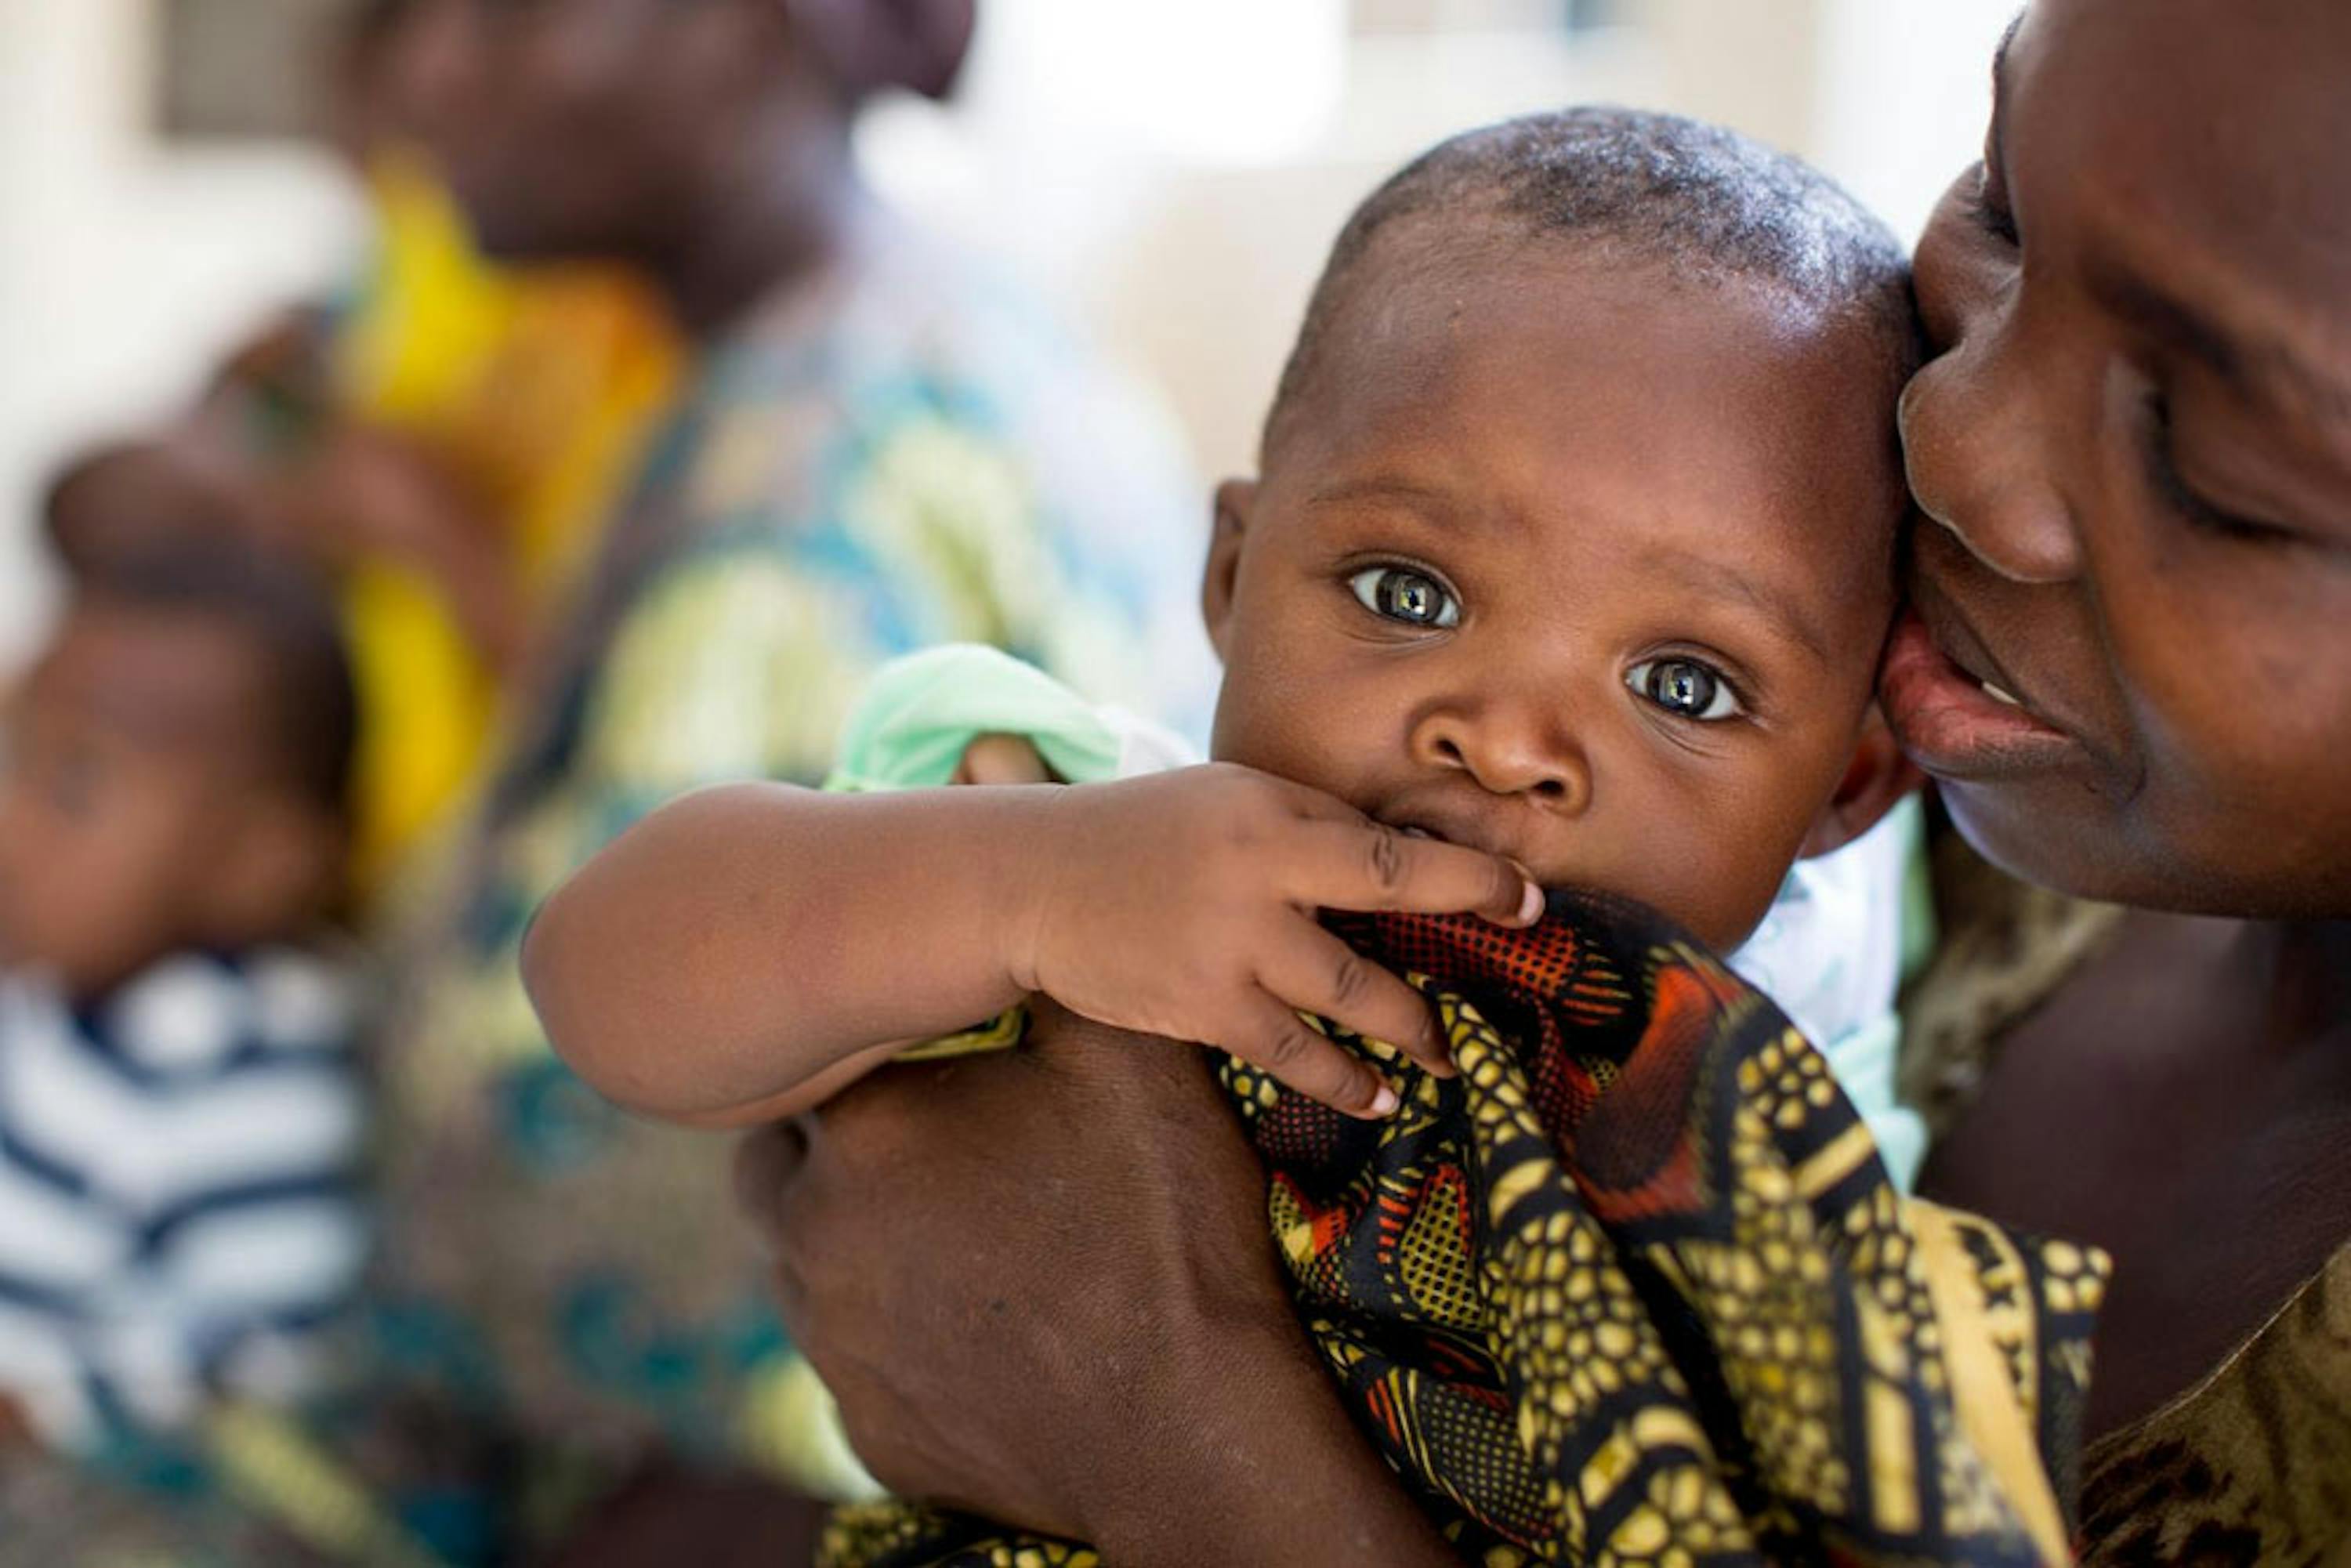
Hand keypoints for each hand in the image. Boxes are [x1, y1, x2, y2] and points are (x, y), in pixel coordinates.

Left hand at [738, 1003, 1454, 1565]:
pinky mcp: (862, 1424)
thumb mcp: (1125, 1063)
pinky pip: (856, 1361)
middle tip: (944, 1156)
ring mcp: (831, 1341)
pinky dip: (900, 1337)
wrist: (1189, 1424)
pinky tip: (983, 1326)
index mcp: (867, 1131)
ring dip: (863, 1243)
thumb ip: (1047, 957)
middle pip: (788, 1165)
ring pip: (811, 1266)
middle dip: (845, 1153)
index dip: (879, 1064)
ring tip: (970, 1241)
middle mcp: (814, 1234)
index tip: (932, 1075)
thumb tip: (998, 798)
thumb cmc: (1162, 1223)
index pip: (823, 1068)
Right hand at [1005, 763, 1540, 1115]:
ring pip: (1346, 1000)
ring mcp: (1228, 951)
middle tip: (1505, 1001)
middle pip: (1381, 924)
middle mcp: (1257, 882)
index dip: (1469, 881)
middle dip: (1454, 955)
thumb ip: (1314, 826)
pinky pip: (1290, 1054)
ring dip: (1407, 1032)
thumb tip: (1409, 862)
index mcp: (1272, 820)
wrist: (1035, 880)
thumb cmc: (1147, 829)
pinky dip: (1341, 1079)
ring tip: (1448, 1058)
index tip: (1529, 903)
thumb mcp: (1232, 798)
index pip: (1392, 853)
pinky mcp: (1200, 1008)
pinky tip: (1376, 1097)